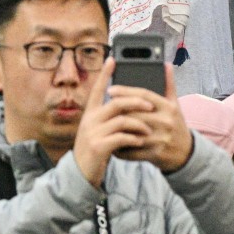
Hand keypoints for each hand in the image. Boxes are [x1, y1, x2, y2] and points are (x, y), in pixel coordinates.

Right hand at [72, 59, 154, 188]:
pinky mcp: (98, 146)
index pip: (98, 89)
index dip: (104, 74)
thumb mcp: (100, 130)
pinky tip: (140, 141)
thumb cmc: (96, 149)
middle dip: (138, 102)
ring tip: (148, 130)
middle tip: (152, 106)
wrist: (81, 174)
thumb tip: (129, 102)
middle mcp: (89, 120)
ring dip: (139, 124)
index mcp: (90, 113)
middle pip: (117, 102)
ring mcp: (92, 133)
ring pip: (122, 120)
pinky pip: (122, 137)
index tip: (112, 59)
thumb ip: (111, 117)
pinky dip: (134, 138)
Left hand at [109, 63, 193, 172]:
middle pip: (135, 113)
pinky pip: (132, 150)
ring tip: (104, 124)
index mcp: (169, 107)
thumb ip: (169, 84)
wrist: (185, 152)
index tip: (111, 89)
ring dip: (117, 129)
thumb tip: (165, 64)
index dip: (127, 91)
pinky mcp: (154, 153)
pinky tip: (112, 143)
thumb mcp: (175, 104)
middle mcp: (165, 121)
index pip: (145, 95)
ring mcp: (160, 138)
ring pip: (132, 132)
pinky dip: (120, 148)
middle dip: (118, 110)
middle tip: (103, 108)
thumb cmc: (176, 124)